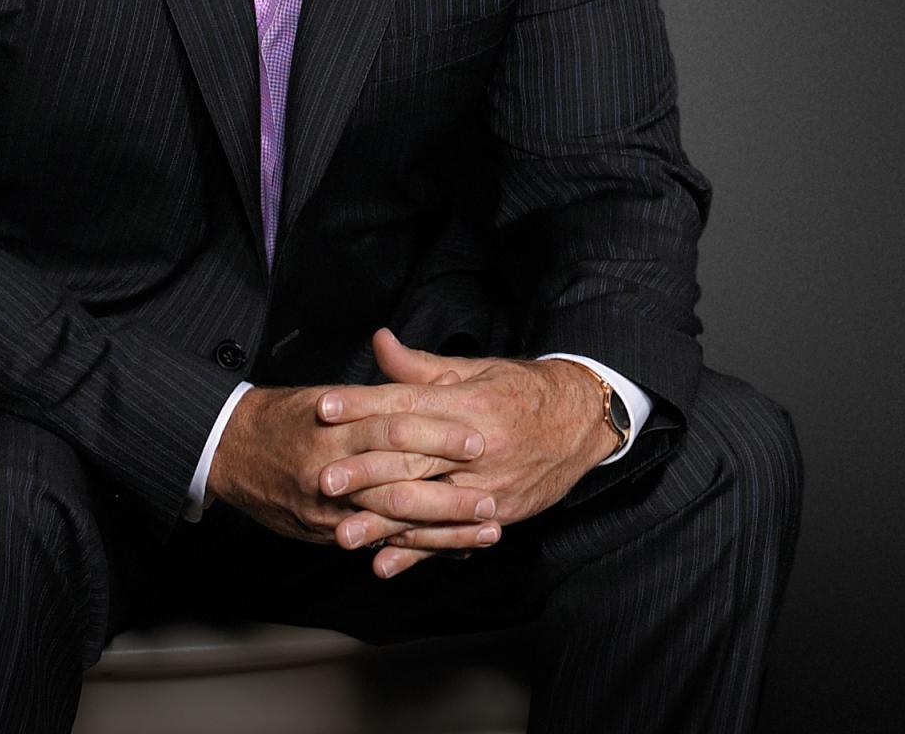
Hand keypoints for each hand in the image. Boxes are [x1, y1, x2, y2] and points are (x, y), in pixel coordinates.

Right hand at [206, 381, 495, 549]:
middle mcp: (332, 463)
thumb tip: (426, 383)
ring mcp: (327, 504)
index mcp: (338, 421)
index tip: (477, 438)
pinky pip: (376, 542)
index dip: (439, 432)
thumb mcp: (330, 393)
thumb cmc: (285, 415)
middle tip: (493, 494)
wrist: (230, 447)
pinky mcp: (324, 530)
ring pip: (394, 518)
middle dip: (449, 490)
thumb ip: (378, 394)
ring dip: (443, 527)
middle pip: (400, 477)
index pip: (396, 424)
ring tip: (485, 530)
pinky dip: (415, 548)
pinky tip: (449, 552)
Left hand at [317, 329, 617, 576]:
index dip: (363, 405)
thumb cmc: (520, 390)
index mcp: (468, 403)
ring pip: (429, 506)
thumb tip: (378, 341)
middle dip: (364, 470)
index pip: (406, 403)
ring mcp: (489, 485)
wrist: (581, 421)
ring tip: (342, 532)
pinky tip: (385, 563)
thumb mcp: (473, 369)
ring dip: (383, 521)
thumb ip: (420, 365)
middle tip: (323, 479)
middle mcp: (477, 446)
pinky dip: (417, 552)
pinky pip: (452, 537)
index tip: (324, 408)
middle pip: (413, 458)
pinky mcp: (498, 515)